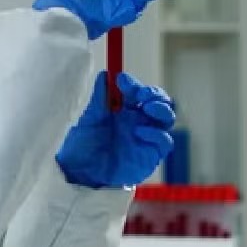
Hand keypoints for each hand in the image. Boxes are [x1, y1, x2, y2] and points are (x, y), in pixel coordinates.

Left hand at [56, 71, 174, 188]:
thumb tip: (105, 75)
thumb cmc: (83, 145)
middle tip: (141, 94)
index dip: (135, 84)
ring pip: (167, 118)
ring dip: (161, 109)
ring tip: (146, 107)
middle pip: (160, 102)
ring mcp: (147, 138)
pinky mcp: (150, 156)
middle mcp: (139, 122)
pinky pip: (165, 142)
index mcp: (125, 110)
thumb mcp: (90, 118)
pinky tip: (140, 131)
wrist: (79, 172)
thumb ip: (99, 98)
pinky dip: (157, 133)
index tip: (122, 80)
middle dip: (154, 94)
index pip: (140, 92)